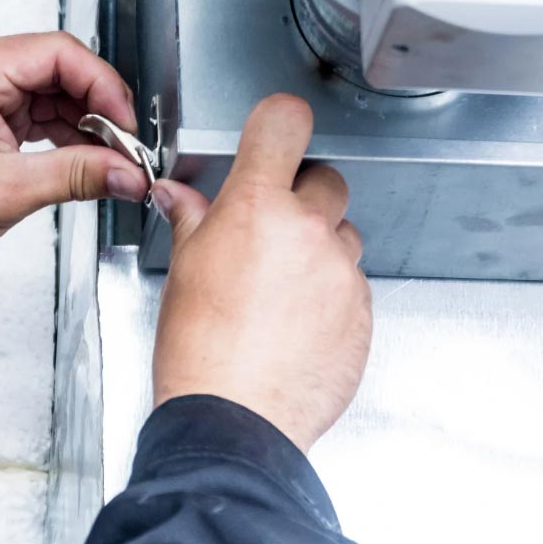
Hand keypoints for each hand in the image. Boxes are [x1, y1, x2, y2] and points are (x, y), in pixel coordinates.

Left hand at [0, 33, 150, 311]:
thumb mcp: (7, 191)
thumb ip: (77, 175)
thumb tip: (125, 171)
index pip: (60, 54)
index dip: (104, 89)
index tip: (126, 125)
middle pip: (57, 69)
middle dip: (95, 110)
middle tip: (123, 148)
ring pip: (46, 91)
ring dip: (78, 125)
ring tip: (104, 161)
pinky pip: (27, 109)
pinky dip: (55, 134)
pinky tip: (76, 159)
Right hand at [150, 95, 371, 451]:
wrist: (233, 420)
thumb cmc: (200, 352)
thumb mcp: (185, 271)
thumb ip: (193, 220)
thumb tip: (179, 197)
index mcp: (257, 207)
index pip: (284, 124)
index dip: (280, 123)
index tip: (277, 134)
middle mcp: (308, 230)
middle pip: (326, 180)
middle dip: (301, 198)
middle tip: (270, 232)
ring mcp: (341, 272)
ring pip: (342, 236)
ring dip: (319, 249)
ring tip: (280, 289)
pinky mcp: (363, 312)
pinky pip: (352, 284)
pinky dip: (330, 295)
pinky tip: (296, 323)